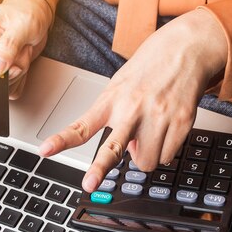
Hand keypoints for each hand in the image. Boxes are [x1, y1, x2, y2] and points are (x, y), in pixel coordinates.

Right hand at [0, 0, 52, 98]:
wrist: (35, 15)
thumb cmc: (27, 13)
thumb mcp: (23, 25)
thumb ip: (9, 46)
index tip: (11, 66)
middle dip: (9, 71)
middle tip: (22, 53)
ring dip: (16, 74)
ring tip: (22, 53)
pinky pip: (5, 88)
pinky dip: (17, 80)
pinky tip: (20, 62)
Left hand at [39, 9, 227, 191]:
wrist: (186, 47)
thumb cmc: (149, 69)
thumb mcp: (121, 87)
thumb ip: (117, 119)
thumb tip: (128, 152)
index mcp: (111, 101)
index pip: (81, 126)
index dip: (61, 140)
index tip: (45, 151)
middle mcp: (132, 110)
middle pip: (112, 149)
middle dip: (99, 169)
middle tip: (89, 183)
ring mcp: (157, 117)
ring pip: (146, 163)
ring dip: (147, 155)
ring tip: (151, 132)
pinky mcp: (181, 122)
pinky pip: (168, 156)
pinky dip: (166, 150)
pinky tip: (167, 128)